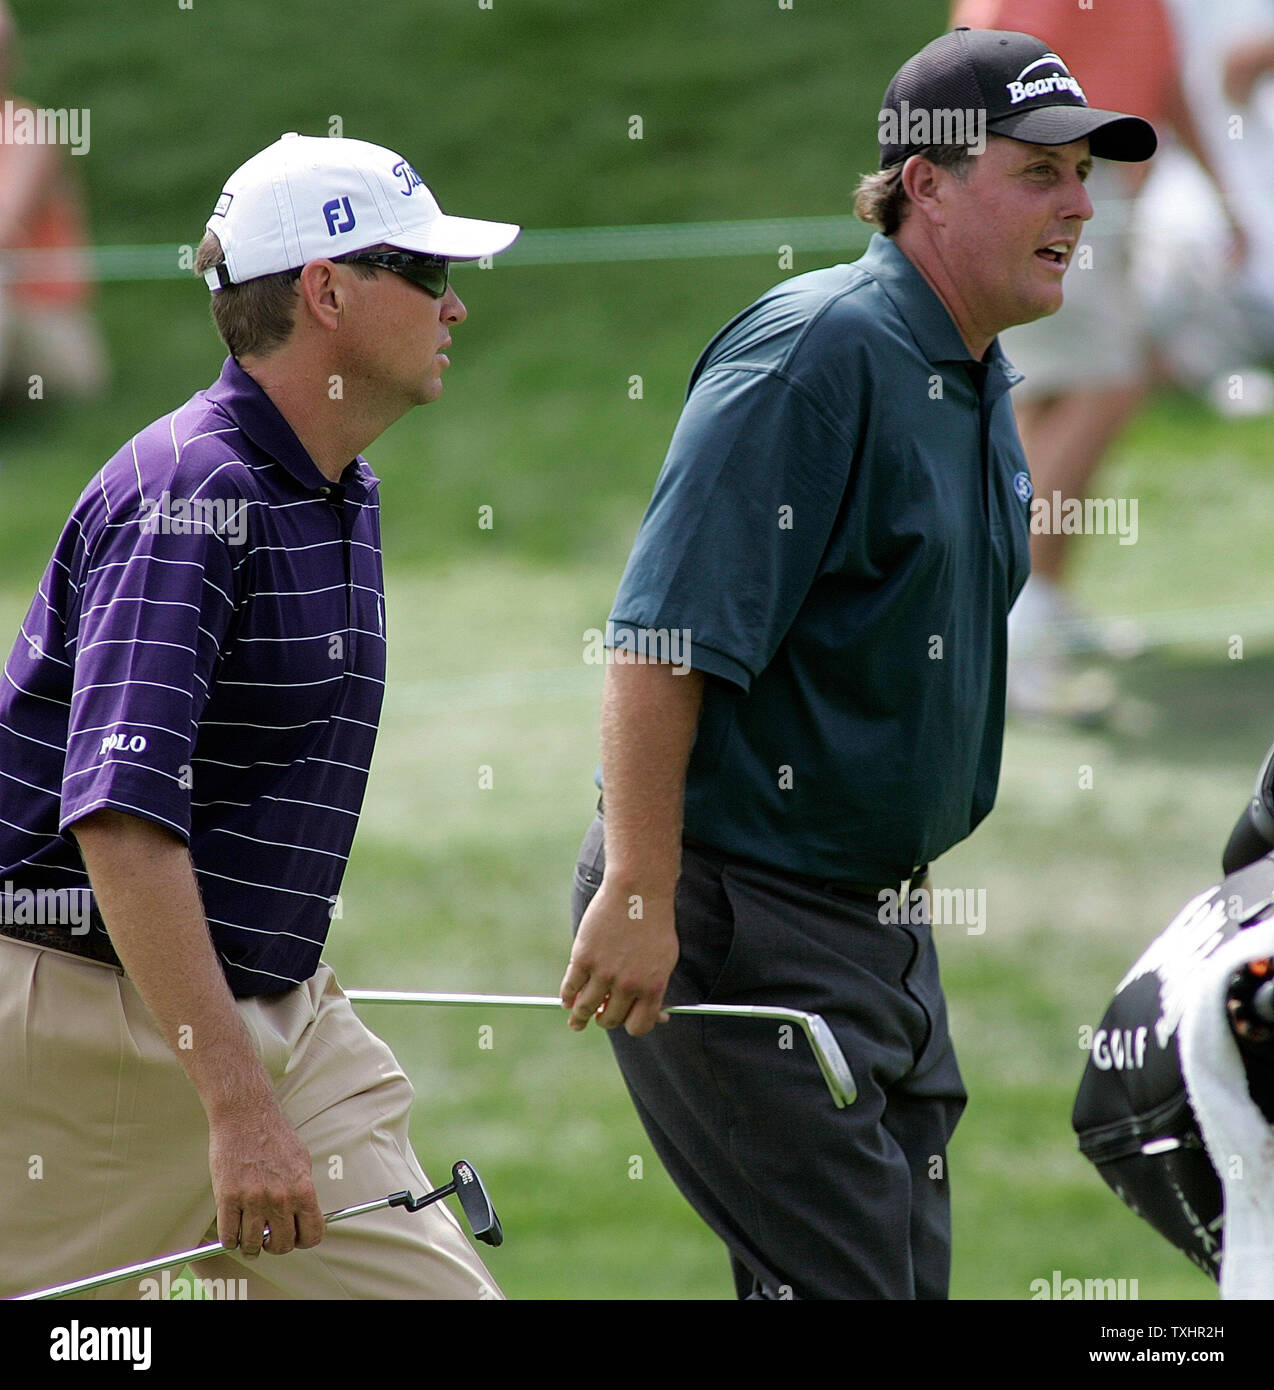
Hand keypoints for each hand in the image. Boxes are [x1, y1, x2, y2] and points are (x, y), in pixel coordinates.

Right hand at [208, 1103, 324, 1257]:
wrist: (246, 1115)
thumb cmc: (274, 1135)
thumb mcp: (302, 1161)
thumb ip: (303, 1191)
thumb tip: (305, 1216)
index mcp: (302, 1189)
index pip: (312, 1234)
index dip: (304, 1240)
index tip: (297, 1238)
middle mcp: (280, 1198)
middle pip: (282, 1245)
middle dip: (276, 1245)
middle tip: (270, 1238)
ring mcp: (252, 1199)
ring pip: (253, 1245)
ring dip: (251, 1245)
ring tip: (250, 1236)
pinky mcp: (227, 1198)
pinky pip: (229, 1236)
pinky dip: (231, 1239)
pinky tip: (234, 1230)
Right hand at [560, 878, 678, 1036]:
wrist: (638, 891)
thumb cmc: (653, 923)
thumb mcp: (666, 959)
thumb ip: (657, 988)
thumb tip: (658, 1015)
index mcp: (653, 987)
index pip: (638, 1027)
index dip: (629, 1025)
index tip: (624, 1018)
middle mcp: (628, 985)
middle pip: (611, 1020)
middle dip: (605, 1019)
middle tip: (600, 1013)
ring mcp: (604, 973)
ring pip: (586, 1010)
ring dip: (579, 1017)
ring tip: (576, 1019)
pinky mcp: (583, 958)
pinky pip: (569, 989)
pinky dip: (566, 997)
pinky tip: (567, 999)